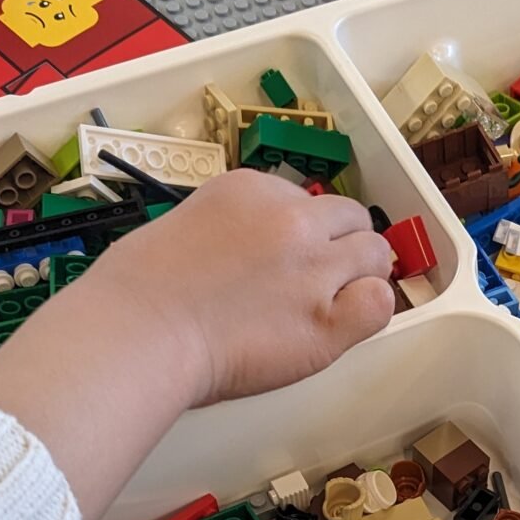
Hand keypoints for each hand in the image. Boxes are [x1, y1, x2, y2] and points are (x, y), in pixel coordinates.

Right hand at [77, 169, 395, 407]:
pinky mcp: (327, 320)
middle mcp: (292, 219)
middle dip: (340, 246)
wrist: (140, 330)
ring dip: (360, 276)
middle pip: (351, 219)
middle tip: (317, 281)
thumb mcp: (185, 224)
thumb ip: (231, 229)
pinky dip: (367, 312)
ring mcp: (315, 268)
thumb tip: (249, 253)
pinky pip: (379, 304)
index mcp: (253, 189)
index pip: (305, 201)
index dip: (302, 233)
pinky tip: (341, 326)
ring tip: (331, 304)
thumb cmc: (140, 291)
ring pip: (375, 254)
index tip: (284, 258)